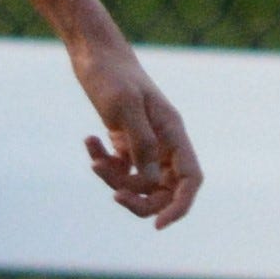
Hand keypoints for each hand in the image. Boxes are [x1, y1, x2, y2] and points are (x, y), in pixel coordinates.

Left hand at [70, 28, 201, 227]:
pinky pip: (117, 167)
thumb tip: (150, 181)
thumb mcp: (124, 106)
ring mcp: (144, 142)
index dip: (180, 206)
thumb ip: (140, 143)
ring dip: (114, 178)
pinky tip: (89, 141)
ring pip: (137, 182)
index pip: (190, 180)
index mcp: (173, 133)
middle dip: (139, 198)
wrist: (93, 53)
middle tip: (114, 194)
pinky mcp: (124, 140)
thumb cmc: (111, 74)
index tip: (159, 226)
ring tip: (94, 159)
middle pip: (163, 190)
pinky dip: (102, 162)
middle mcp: (164, 141)